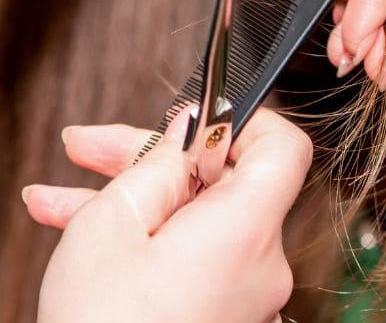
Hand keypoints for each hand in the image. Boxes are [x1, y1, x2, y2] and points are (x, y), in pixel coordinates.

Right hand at [25, 108, 311, 322]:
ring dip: (136, 198)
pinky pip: (193, 255)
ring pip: (196, 218)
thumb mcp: (111, 226)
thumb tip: (188, 128)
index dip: (243, 121)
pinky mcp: (221, 310)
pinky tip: (84, 225)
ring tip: (66, 191)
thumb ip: (157, 163)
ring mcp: (242, 291)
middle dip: (155, 158)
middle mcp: (259, 261)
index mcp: (246, 229)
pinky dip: (149, 239)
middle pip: (223, 180)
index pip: (284, 148)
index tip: (195, 117)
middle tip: (94, 145)